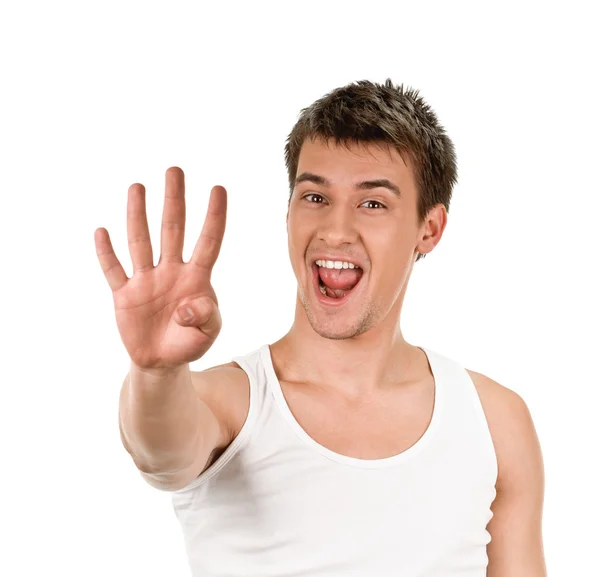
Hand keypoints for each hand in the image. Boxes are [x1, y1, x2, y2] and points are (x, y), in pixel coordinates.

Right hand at [95, 166, 226, 370]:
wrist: (162, 361)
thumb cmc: (190, 341)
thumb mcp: (209, 333)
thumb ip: (208, 317)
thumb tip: (191, 306)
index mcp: (197, 278)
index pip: (208, 241)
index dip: (214, 217)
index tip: (218, 188)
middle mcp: (171, 271)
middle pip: (173, 230)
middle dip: (174, 201)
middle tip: (175, 170)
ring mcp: (146, 280)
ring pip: (141, 242)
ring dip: (139, 215)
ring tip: (138, 187)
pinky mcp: (124, 295)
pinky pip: (114, 271)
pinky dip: (107, 253)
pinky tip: (102, 232)